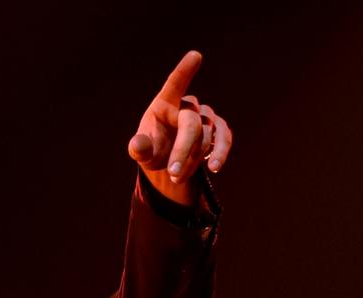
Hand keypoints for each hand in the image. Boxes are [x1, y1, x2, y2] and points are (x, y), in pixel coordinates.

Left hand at [127, 51, 232, 205]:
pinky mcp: (219, 129)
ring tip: (177, 177)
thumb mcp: (141, 152)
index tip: (196, 55)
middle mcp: (187, 106)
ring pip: (206, 137)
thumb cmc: (153, 150)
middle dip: (182, 150)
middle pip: (191, 125)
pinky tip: (215, 167)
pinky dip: (220, 154)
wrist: (169, 163)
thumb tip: (138, 145)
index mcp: (165, 103)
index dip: (185, 71)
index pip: (175, 84)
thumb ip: (139, 148)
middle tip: (172, 173)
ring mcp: (206, 116)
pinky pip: (224, 139)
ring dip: (192, 160)